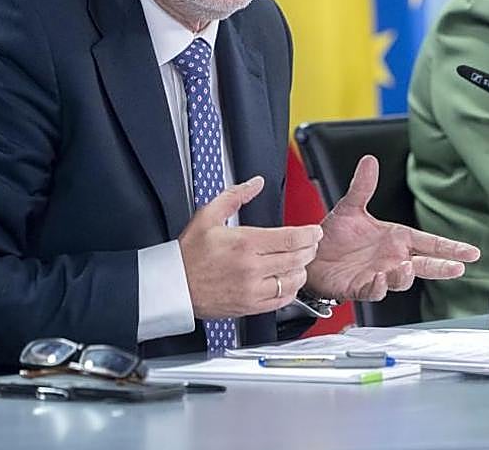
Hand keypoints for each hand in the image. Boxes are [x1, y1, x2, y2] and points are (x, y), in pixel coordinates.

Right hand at [179, 176, 322, 318]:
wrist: (173, 287)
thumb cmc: (189, 254)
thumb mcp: (208, 215)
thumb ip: (235, 196)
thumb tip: (255, 183)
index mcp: (245, 243)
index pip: (292, 238)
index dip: (310, 234)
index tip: (315, 231)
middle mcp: (252, 268)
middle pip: (298, 258)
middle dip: (310, 249)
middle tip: (311, 244)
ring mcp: (253, 289)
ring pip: (294, 280)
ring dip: (302, 269)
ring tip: (299, 261)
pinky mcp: (251, 306)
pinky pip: (283, 300)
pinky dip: (291, 289)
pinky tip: (286, 280)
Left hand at [303, 155, 480, 301]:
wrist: (311, 255)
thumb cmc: (334, 235)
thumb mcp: (350, 207)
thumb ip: (362, 186)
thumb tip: (369, 161)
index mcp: (396, 239)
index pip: (430, 243)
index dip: (451, 248)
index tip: (472, 252)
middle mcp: (392, 259)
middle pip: (424, 265)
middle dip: (442, 268)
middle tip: (457, 268)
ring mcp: (379, 275)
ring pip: (401, 280)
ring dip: (405, 275)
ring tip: (406, 267)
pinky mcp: (361, 287)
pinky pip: (374, 290)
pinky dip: (379, 286)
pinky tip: (380, 279)